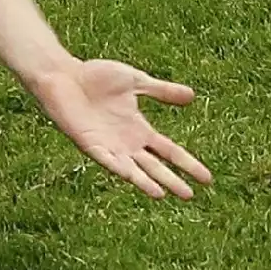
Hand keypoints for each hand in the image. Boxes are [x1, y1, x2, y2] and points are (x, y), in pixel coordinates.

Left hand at [30, 59, 212, 198]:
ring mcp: (107, 144)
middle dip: (172, 179)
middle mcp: (125, 141)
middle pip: (154, 165)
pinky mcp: (88, 142)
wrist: (63, 73)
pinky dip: (118, 167)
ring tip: (163, 194)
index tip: (207, 179)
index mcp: (138, 128)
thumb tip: (192, 95)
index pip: (169, 151)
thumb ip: (161, 90)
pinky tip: (130, 176)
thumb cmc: (95, 76)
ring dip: (146, 181)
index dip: (187, 164)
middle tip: (190, 196)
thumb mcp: (136, 81)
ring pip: (132, 168)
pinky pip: (105, 159)